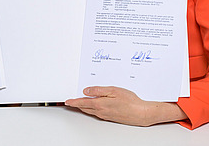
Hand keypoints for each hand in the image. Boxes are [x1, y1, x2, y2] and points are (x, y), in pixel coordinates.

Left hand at [65, 86, 185, 126]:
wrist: (141, 113)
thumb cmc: (130, 101)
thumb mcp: (113, 91)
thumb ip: (98, 91)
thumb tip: (86, 91)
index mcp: (100, 104)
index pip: (82, 103)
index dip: (73, 101)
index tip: (67, 101)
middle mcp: (101, 111)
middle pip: (84, 108)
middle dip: (76, 105)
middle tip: (69, 103)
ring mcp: (105, 115)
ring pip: (90, 111)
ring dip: (83, 107)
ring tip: (77, 104)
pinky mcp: (110, 117)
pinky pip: (97, 113)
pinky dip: (91, 110)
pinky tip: (92, 107)